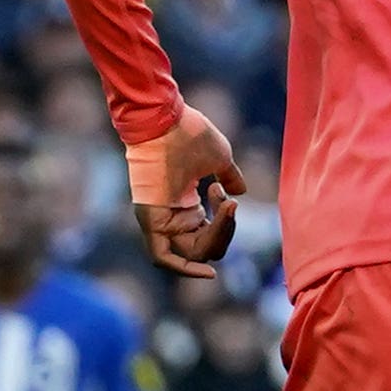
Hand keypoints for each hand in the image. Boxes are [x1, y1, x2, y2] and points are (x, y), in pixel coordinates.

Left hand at [125, 108, 241, 277]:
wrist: (165, 118)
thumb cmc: (188, 134)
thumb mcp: (218, 158)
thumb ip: (229, 176)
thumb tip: (239, 193)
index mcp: (184, 203)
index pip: (209, 234)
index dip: (225, 227)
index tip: (229, 200)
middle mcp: (170, 216)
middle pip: (204, 247)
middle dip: (225, 231)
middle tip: (229, 203)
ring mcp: (159, 220)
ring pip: (193, 252)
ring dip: (217, 235)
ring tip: (225, 204)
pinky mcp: (150, 220)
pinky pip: (163, 257)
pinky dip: (185, 268)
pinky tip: (208, 272)